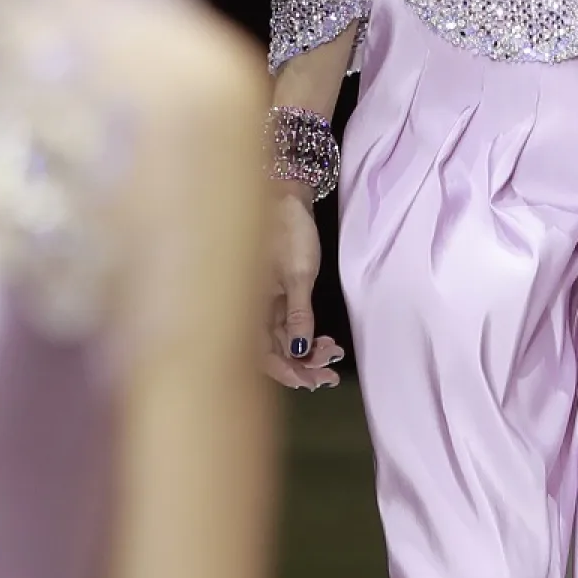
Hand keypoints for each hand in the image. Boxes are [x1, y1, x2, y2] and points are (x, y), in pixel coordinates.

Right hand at [263, 184, 343, 389]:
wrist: (285, 196)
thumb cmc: (287, 229)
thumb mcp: (298, 275)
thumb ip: (297, 315)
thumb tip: (298, 352)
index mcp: (245, 304)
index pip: (260, 354)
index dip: (285, 372)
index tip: (311, 381)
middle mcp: (248, 307)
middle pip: (270, 352)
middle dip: (300, 367)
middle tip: (328, 375)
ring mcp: (261, 302)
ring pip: (280, 341)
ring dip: (305, 354)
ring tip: (332, 355)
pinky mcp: (274, 295)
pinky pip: (285, 326)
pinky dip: (304, 336)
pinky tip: (323, 342)